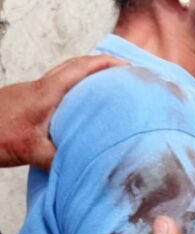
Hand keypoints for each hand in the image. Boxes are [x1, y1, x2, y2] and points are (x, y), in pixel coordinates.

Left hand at [0, 54, 126, 169]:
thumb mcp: (29, 150)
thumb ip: (58, 159)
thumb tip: (85, 169)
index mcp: (47, 92)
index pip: (83, 68)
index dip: (108, 64)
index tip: (130, 66)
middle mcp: (40, 87)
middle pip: (76, 65)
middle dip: (102, 65)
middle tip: (123, 73)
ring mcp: (31, 93)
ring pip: (64, 75)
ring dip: (86, 76)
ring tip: (105, 89)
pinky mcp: (24, 102)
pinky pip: (55, 89)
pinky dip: (71, 91)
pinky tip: (74, 110)